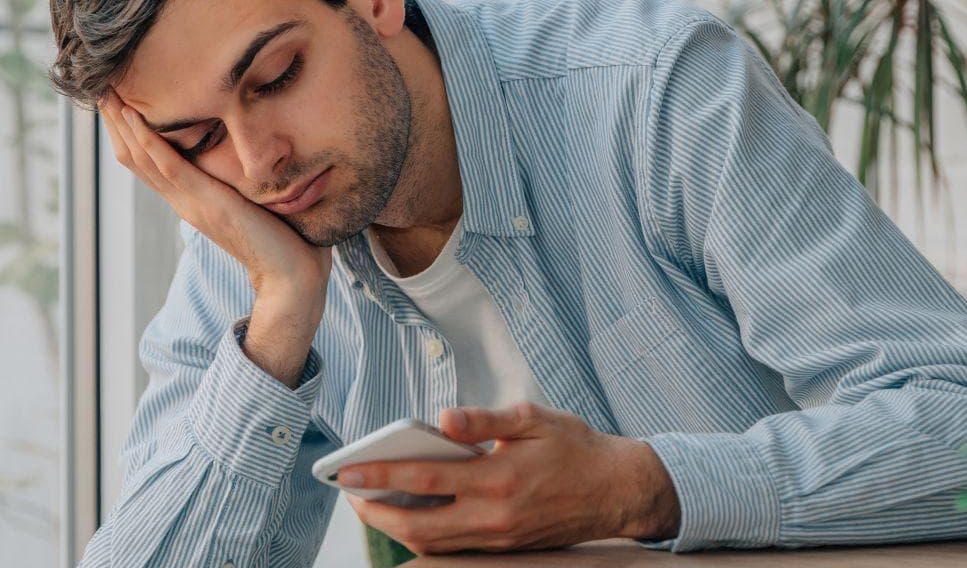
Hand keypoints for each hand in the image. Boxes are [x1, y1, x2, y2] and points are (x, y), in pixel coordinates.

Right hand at [98, 92, 331, 296]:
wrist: (292, 277)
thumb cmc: (284, 240)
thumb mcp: (254, 202)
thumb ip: (243, 182)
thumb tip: (256, 153)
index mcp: (191, 201)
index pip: (148, 163)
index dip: (130, 134)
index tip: (119, 101)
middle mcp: (184, 201)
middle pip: (136, 158)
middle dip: (117, 123)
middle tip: (100, 87)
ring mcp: (191, 203)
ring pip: (143, 158)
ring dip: (122, 124)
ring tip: (107, 92)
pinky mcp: (207, 202)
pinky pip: (168, 166)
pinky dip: (148, 139)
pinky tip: (133, 115)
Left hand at [340, 403, 680, 554]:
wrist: (618, 490)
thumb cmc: (575, 447)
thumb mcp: (533, 418)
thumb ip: (484, 420)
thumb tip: (444, 417)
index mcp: (498, 477)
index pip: (424, 477)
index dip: (380, 474)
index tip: (348, 470)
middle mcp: (494, 515)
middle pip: (418, 525)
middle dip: (375, 512)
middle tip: (350, 494)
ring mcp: (498, 538)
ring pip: (432, 544)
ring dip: (395, 528)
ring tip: (371, 503)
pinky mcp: (504, 549)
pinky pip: (453, 548)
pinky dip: (424, 536)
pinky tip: (410, 514)